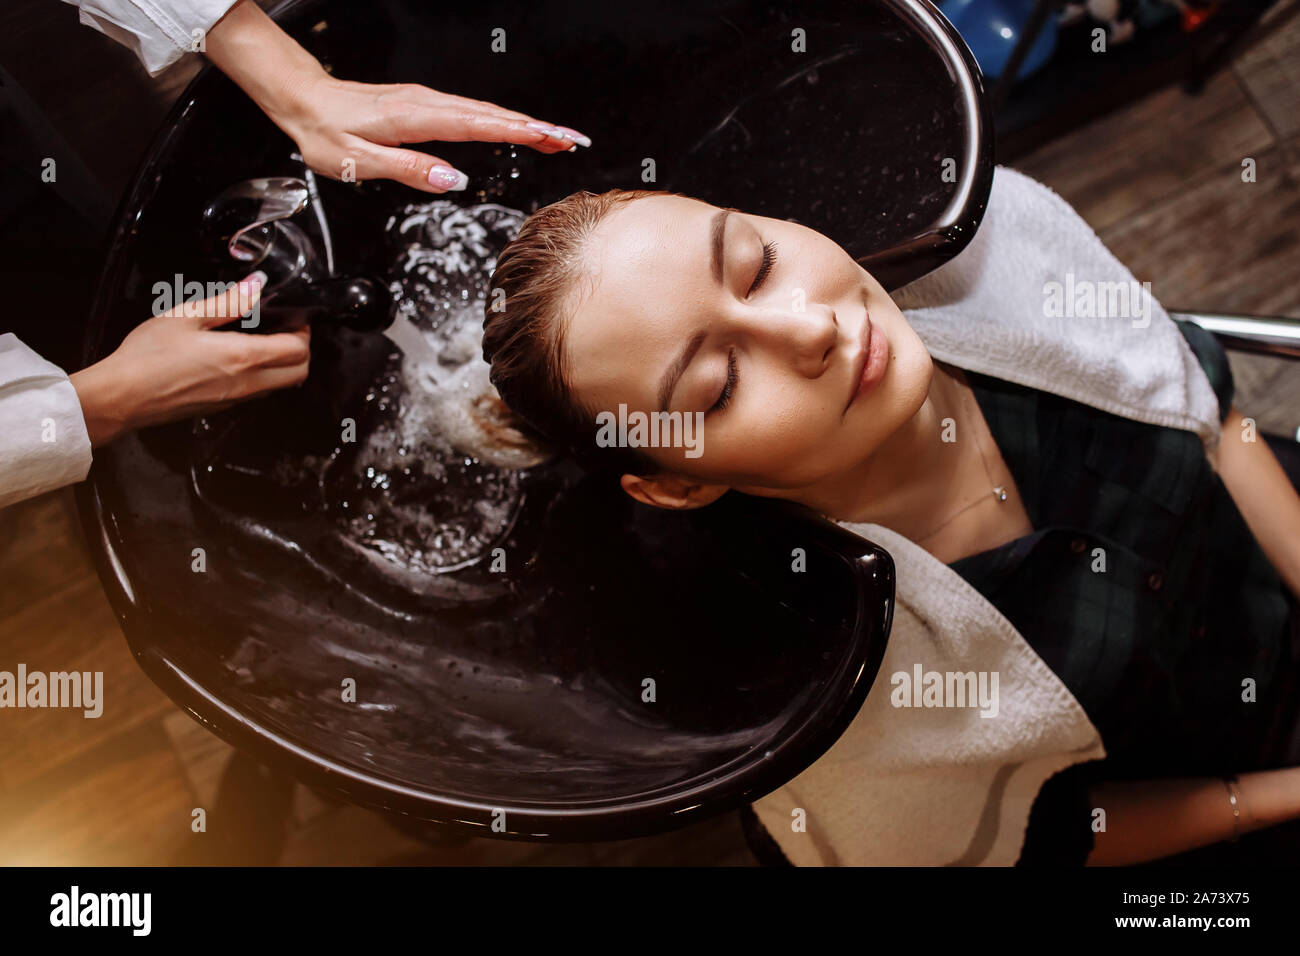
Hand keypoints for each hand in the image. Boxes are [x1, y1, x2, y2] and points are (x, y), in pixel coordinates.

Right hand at [69, 274, 309, 447]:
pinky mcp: (224, 407)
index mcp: (243, 357)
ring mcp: (237, 399)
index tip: (293, 317)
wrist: (123, 396)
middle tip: (286, 330)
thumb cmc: (148, 356)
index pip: (298, 350)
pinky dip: (264, 378)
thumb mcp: (187, 315)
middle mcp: (247, 383)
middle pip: (300, 373)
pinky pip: (259, 394)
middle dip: (301, 351)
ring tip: (264, 342)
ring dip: (284, 366)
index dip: (303, 331)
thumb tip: (255, 287)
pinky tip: (240, 360)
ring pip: (282, 386)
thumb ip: (228, 303)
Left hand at [271, 75, 590, 193]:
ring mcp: (428, 101)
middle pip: (494, 115)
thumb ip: (408, 170)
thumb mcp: (359, 162)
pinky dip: (502, 119)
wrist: (304, 100)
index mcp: (415, 118)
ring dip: (525, 122)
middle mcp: (427, 103)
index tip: (553, 139)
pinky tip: (516, 127)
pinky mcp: (426, 104)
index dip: (520, 132)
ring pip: (487, 111)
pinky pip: (473, 111)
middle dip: (538, 126)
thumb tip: (451, 180)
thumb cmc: (327, 133)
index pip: (480, 125)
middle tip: (573, 140)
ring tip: (558, 137)